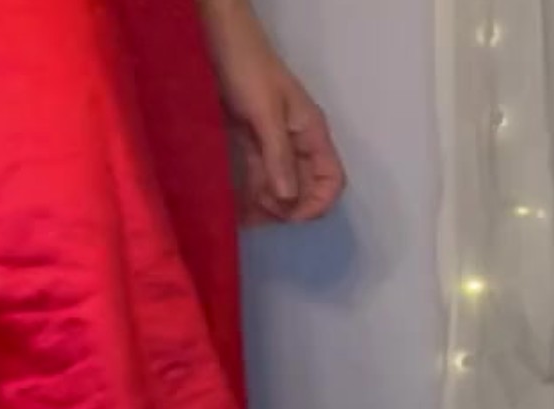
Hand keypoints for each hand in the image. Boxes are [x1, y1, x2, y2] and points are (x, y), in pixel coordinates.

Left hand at [200, 1, 344, 224]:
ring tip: (244, 216)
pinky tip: (236, 209)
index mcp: (312, 134)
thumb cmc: (249, 73)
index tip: (290, 217)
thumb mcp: (265, 114)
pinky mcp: (251, 144)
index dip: (317, 204)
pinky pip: (257, 176)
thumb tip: (288, 199)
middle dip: (288, 208)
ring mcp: (274, 145)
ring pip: (280, 186)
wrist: (222, 46)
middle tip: (260, 213)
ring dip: (266, 205)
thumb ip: (277, 156)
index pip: (331, 180)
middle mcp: (297, 144)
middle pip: (305, 189)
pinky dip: (249, 193)